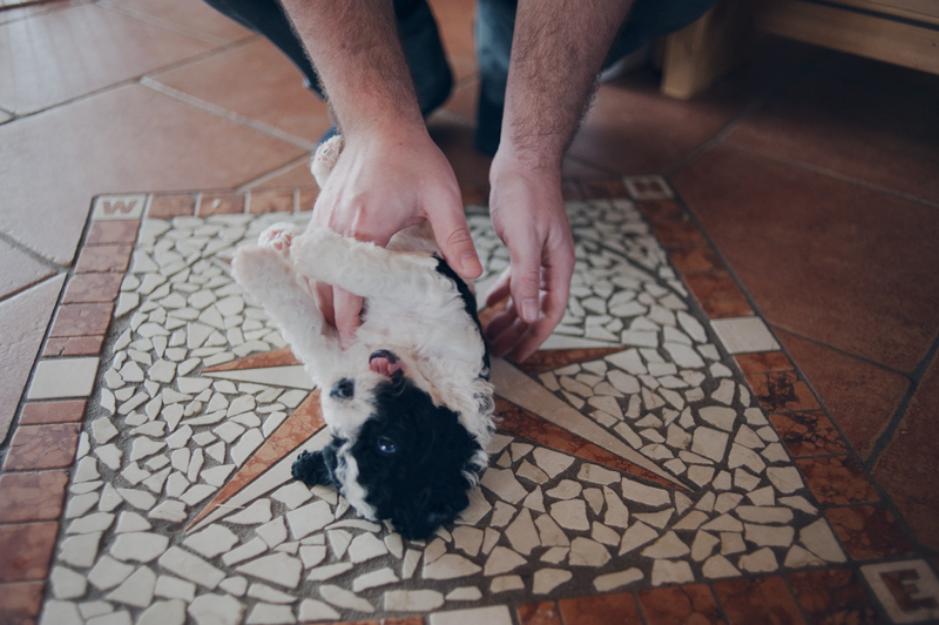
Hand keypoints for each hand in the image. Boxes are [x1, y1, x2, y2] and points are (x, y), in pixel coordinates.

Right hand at [309, 127, 482, 343]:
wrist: (379, 123)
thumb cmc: (412, 157)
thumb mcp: (443, 196)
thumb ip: (456, 237)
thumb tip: (473, 274)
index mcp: (365, 228)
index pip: (349, 287)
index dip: (348, 319)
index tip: (353, 343)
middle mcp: (336, 228)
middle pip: (324, 287)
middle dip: (331, 318)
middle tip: (346, 346)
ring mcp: (323, 220)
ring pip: (314, 273)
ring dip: (323, 300)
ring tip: (336, 328)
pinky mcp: (321, 214)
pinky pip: (314, 257)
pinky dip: (321, 278)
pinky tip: (333, 292)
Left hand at [484, 154, 574, 361]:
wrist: (524, 159)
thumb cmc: (527, 195)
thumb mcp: (524, 240)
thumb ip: (528, 279)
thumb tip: (531, 316)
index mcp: (558, 266)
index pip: (551, 312)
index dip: (535, 336)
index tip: (518, 356)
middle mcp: (551, 264)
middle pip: (537, 309)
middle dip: (519, 332)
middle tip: (497, 351)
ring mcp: (538, 255)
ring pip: (525, 296)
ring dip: (509, 316)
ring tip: (490, 334)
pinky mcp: (522, 244)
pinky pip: (515, 278)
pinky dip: (503, 293)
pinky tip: (488, 303)